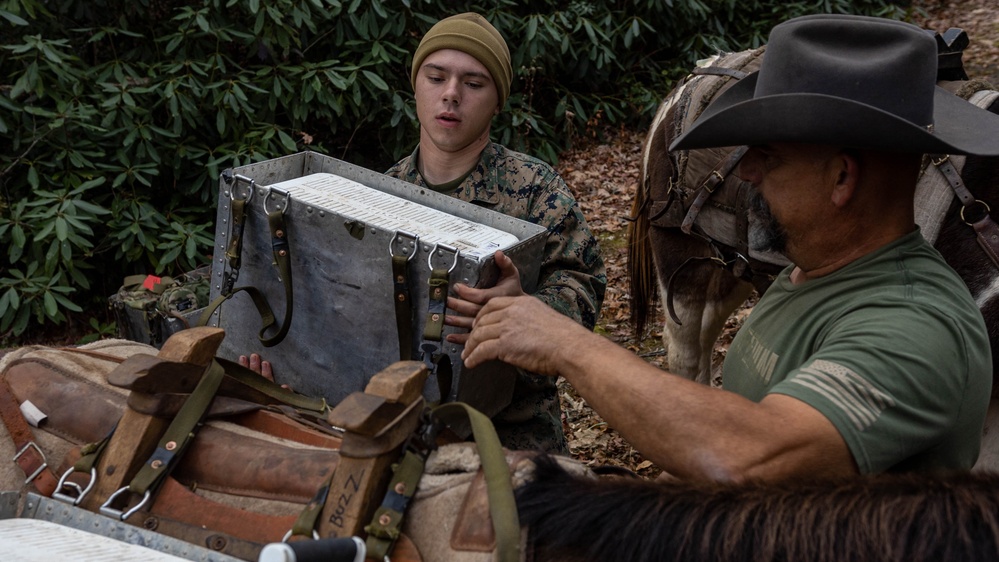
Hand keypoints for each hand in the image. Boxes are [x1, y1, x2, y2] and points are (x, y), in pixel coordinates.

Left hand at [445, 250, 524, 344]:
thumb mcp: (513, 277)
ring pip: (470, 324)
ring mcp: (490, 325)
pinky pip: (473, 338)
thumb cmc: (515, 295)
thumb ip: (506, 264)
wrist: (527, 316)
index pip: (481, 296)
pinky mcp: (488, 336)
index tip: (458, 287)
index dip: (468, 292)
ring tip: (444, 318)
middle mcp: (493, 312)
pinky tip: (450, 337)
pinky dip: (460, 339)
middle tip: (445, 300)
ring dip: (456, 322)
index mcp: (498, 298)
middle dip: (457, 305)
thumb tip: (498, 253)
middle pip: (472, 310)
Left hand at [461, 294, 586, 374]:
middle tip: (469, 342)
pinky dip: (473, 358)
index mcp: (521, 302)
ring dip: (470, 347)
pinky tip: (470, 363)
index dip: (481, 315)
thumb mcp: (543, 317)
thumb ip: (527, 319)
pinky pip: (482, 351)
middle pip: (483, 319)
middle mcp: (512, 312)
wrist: (570, 347)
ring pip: (479, 335)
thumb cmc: (563, 337)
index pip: (492, 304)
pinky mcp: (505, 345)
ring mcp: (507, 327)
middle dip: (473, 332)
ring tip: (467, 355)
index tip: (477, 324)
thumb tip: (521, 331)